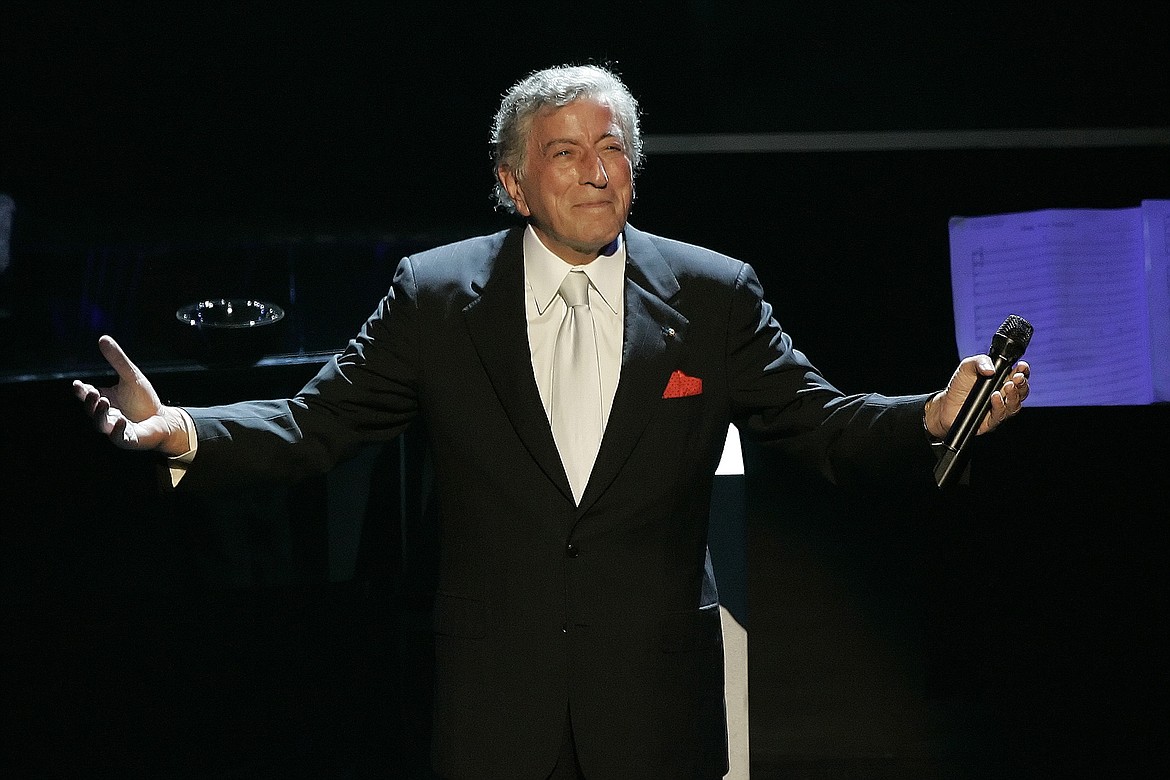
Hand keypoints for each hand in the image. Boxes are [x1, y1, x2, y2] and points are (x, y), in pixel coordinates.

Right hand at [72, 335, 191, 454]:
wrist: (162, 419)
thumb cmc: (143, 400)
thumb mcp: (131, 376)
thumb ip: (117, 360)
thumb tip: (103, 338)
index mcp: (104, 400)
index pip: (87, 395)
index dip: (80, 391)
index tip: (77, 385)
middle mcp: (106, 415)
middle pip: (91, 411)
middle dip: (89, 402)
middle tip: (93, 392)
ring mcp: (116, 428)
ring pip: (102, 425)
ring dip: (100, 415)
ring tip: (104, 402)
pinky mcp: (128, 439)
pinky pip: (120, 438)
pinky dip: (118, 431)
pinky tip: (121, 421)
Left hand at [924, 356, 1030, 438]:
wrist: (945, 404)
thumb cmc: (959, 385)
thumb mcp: (968, 366)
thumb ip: (981, 362)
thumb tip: (992, 369)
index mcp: (1002, 380)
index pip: (1019, 375)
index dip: (1024, 371)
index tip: (1022, 366)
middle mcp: (1004, 395)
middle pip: (1021, 391)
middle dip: (1022, 383)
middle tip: (1018, 377)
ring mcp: (999, 408)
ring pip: (1014, 405)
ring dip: (1013, 395)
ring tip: (1008, 386)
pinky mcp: (991, 421)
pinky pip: (1000, 415)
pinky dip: (999, 405)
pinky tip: (995, 397)